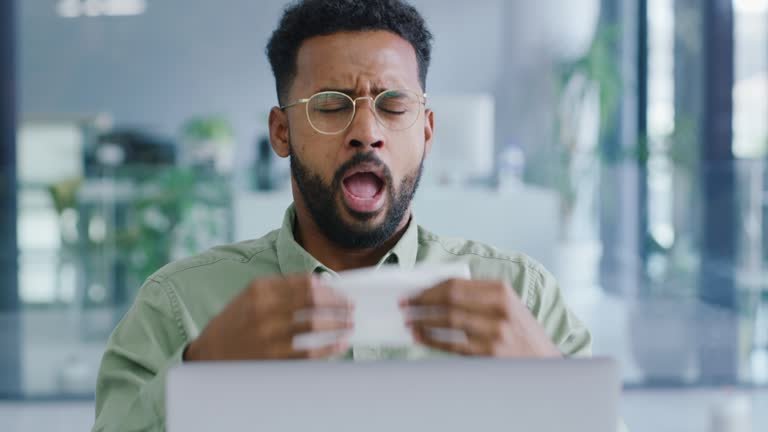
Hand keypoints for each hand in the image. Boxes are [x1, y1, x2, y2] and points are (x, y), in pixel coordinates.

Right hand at [185, 274, 352, 360]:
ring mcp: (269, 334)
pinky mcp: (273, 357)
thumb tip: (319, 286)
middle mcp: (265, 309)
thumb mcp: (249, 297)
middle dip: (337, 303)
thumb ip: (280, 289)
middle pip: (313, 300)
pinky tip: (340, 343)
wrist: (207, 356)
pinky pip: (309, 351)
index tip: (340, 291)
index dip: (328, 287)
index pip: (304, 282)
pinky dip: (329, 347)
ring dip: (338, 323)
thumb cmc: (233, 324)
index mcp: (260, 289)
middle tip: (350, 306)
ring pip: (315, 324)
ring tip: (349, 323)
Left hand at [401, 279, 560, 357]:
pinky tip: (421, 338)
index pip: (455, 283)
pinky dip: (433, 340)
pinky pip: (454, 344)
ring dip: (423, 321)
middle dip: (421, 301)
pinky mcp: (491, 353)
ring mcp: (496, 331)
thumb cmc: (520, 334)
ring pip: (449, 320)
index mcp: (501, 290)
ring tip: (408, 322)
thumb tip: (433, 295)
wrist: (546, 364)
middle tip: (404, 305)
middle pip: (449, 298)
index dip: (429, 287)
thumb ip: (476, 298)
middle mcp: (500, 307)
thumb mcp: (506, 307)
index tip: (412, 291)